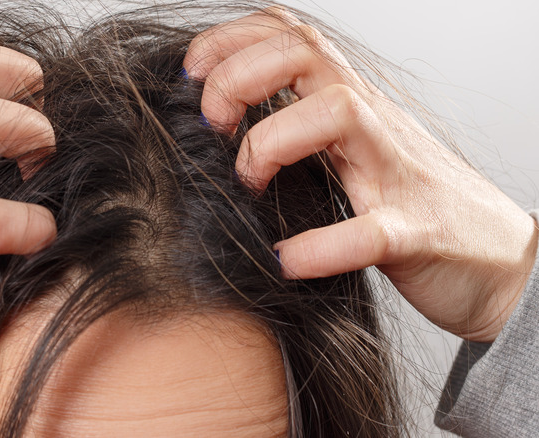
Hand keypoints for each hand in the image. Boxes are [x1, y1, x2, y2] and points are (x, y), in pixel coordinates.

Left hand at [184, 8, 537, 343]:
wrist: (500, 261)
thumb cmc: (411, 207)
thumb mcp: (350, 157)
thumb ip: (299, 137)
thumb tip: (220, 137)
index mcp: (350, 106)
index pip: (289, 37)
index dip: (231, 41)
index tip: (189, 73)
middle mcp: (373, 125)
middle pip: (305, 55)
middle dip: (240, 78)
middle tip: (212, 124)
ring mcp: (396, 174)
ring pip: (338, 113)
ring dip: (273, 141)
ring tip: (250, 183)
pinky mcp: (415, 233)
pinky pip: (370, 231)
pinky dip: (322, 247)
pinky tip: (289, 260)